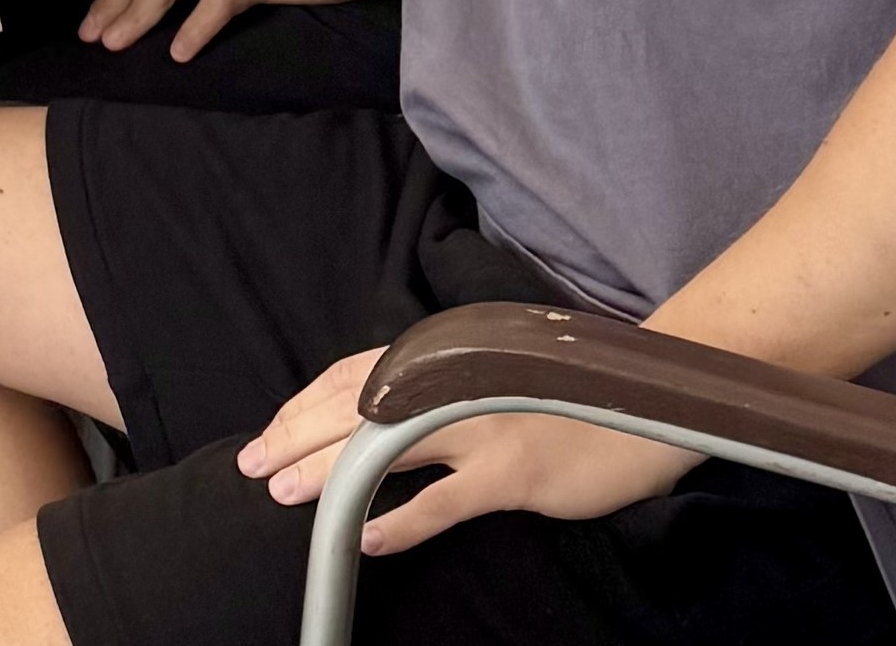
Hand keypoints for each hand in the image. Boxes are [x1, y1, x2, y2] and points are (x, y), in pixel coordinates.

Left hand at [241, 346, 684, 549]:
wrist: (642, 406)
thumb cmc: (562, 397)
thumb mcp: (487, 375)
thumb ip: (436, 385)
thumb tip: (374, 410)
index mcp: (444, 358)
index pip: (351, 375)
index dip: (304, 405)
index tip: (269, 432)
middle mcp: (453, 384)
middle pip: (353, 408)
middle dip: (295, 437)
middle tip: (254, 465)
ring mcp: (481, 428)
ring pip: (384, 447)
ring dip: (329, 473)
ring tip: (285, 495)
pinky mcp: (510, 474)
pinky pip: (443, 501)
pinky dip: (400, 520)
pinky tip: (367, 537)